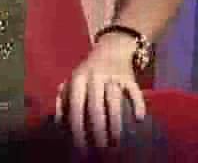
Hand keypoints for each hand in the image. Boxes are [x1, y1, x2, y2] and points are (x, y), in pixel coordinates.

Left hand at [55, 36, 146, 156]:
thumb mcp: (73, 80)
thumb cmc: (88, 72)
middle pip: (95, 107)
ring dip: (116, 124)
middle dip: (97, 131)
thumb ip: (63, 99)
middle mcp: (95, 77)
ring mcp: (113, 76)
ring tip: (116, 142)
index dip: (77, 127)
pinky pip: (134, 91)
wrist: (112, 48)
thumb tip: (59, 123)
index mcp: (78, 79)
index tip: (80, 145)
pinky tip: (138, 119)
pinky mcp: (130, 77)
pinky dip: (138, 104)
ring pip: (114, 102)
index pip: (76, 106)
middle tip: (100, 150)